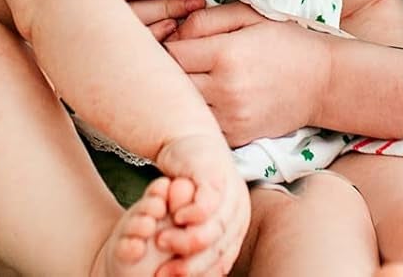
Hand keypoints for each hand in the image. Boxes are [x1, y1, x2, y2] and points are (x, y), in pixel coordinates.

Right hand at [151, 130, 249, 275]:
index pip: (223, 260)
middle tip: (164, 271)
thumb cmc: (189, 182)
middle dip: (190, 265)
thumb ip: (199, 238)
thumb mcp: (197, 214)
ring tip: (162, 242)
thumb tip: (185, 274)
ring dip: (185, 240)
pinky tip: (174, 214)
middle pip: (219, 249)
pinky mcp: (216, 175)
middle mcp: (240, 208)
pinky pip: (207, 204)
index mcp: (238, 223)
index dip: (200, 275)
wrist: (189, 139)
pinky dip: (190, 214)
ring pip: (213, 229)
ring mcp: (231, 191)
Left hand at [165, 5, 328, 145]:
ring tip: (195, 78)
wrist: (324, 81)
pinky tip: (210, 99)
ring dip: (183, 93)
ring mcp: (231, 118)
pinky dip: (201, 113)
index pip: (172, 53)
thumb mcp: (249, 14)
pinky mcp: (238, 137)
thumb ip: (206, 19)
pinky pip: (204, 125)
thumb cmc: (286, 40)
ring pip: (185, 107)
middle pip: (173, 83)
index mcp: (225, 55)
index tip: (175, 39)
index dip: (167, 44)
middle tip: (181, 59)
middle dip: (171, 69)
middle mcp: (224, 90)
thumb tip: (174, 32)